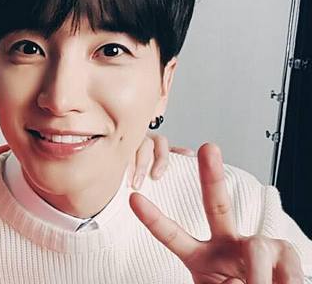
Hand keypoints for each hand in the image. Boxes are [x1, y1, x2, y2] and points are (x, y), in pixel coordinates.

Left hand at [130, 143, 304, 283]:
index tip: (134, 199)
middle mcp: (226, 244)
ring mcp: (256, 245)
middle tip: (209, 147)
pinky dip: (282, 282)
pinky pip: (282, 265)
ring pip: (255, 248)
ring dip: (258, 276)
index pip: (173, 236)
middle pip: (217, 205)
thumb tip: (233, 282)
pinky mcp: (284, 251)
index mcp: (201, 257)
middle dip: (212, 175)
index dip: (153, 219)